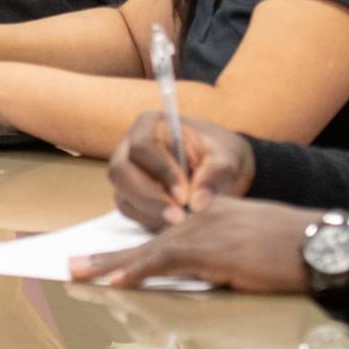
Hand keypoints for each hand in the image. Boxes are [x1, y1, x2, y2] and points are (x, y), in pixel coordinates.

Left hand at [73, 194, 318, 292]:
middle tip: (71, 265)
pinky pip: (164, 264)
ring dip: (110, 268)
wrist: (320, 245)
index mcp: (210, 217)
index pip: (163, 238)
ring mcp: (204, 233)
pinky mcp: (210, 250)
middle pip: (146, 244)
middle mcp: (201, 220)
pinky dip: (136, 274)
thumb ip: (222, 264)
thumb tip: (201, 286)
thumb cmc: (295, 254)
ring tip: (78, 276)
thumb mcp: (251, 255)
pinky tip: (114, 284)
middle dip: (106, 258)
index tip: (105, 264)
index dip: (132, 254)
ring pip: (147, 253)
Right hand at [110, 110, 256, 229]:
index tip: (185, 196)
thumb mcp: (227, 158)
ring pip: (122, 194)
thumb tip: (197, 204)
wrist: (219, 168)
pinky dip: (151, 220)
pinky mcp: (129, 194)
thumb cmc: (220, 154)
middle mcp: (130, 146)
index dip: (161, 172)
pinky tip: (174, 223)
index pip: (142, 147)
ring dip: (151, 212)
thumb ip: (216, 175)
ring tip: (182, 221)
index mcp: (151, 125)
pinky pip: (129, 210)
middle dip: (149, 198)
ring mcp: (126, 171)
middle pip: (121, 172)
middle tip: (179, 217)